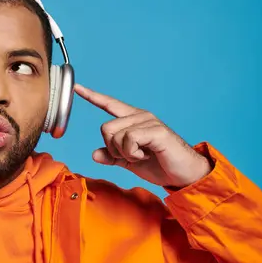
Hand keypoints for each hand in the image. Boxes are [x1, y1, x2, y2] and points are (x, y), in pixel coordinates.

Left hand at [74, 84, 211, 188]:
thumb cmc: (160, 165)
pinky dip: (132, 153)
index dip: (92, 96)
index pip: (109, 104)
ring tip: (141, 155)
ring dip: (124, 152)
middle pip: (105, 127)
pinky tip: (146, 155)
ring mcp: (148, 121)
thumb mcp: (129, 161)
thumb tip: (94, 154)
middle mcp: (139, 116)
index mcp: (132, 120)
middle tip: (131, 155)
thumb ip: (112, 156)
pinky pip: (129, 139)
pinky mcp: (156, 130)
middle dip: (112, 148)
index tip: (77, 87)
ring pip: (115, 135)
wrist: (184, 175)